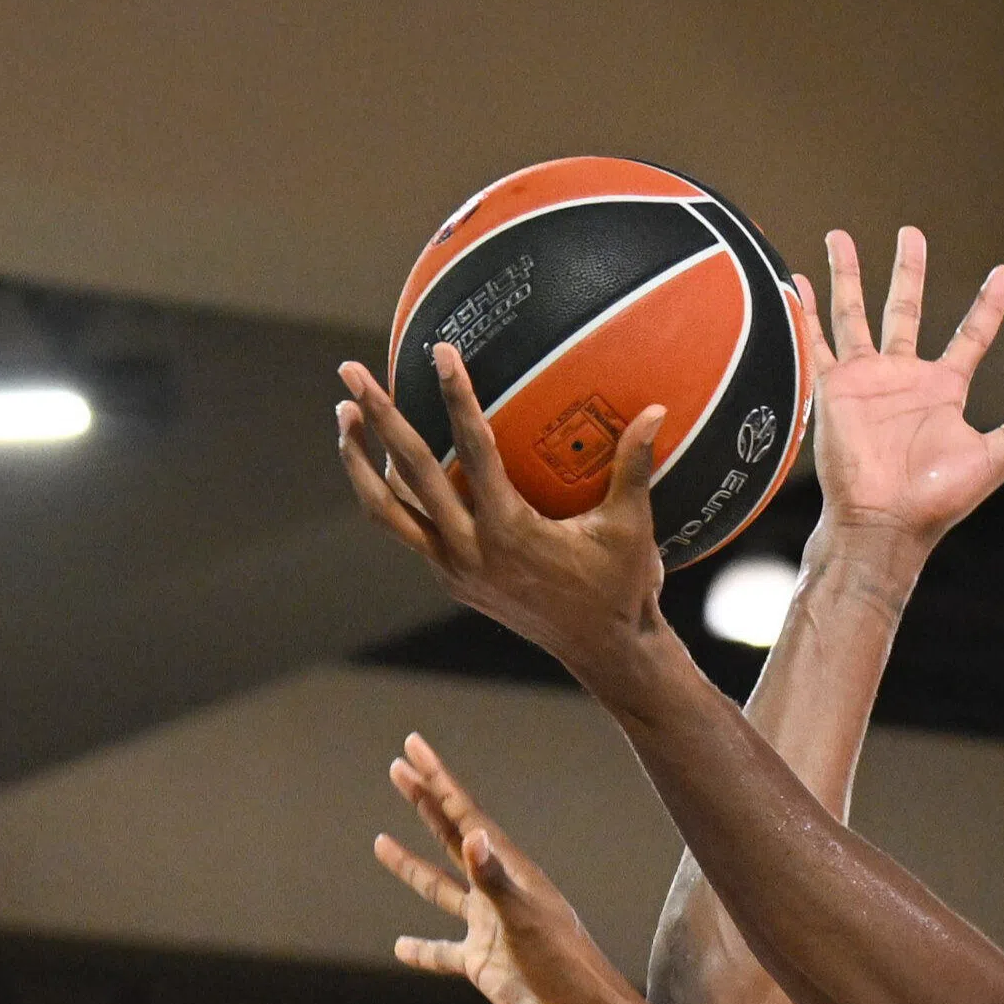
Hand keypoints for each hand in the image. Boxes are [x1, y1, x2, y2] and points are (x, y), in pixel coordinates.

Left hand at [335, 347, 672, 686]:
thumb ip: (634, 466)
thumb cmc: (621, 587)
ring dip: (359, 460)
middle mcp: (469, 550)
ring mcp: (453, 567)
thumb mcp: (631, 527)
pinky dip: (389, 491)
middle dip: (377, 417)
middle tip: (351, 369)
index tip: (440, 351)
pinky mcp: (451, 577)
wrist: (602, 653)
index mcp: (509, 531)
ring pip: (385, 508)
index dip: (456, 396)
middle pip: (407, 472)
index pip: (472, 449)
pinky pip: (406, 527)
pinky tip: (383, 457)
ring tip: (344, 412)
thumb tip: (658, 409)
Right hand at [374, 735, 632, 1003]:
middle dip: (425, 802)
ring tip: (381, 842)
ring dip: (412, 866)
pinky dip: (421, 948)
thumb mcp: (526, 919)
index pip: (465, 815)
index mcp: (509, 871)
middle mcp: (497, 891)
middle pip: (452, 837)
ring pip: (440, 889)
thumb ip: (495, 879)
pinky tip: (401, 946)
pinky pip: (443, 952)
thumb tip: (472, 835)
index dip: (438, 780)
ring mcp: (488, 927)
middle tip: (398, 769)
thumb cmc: (564, 966)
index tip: (412, 748)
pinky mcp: (483, 964)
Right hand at [796, 229, 1003, 556]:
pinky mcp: (834, 390)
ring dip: (847, 275)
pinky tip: (798, 282)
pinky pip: (816, 343)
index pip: (971, 335)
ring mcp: (867, 380)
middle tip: (911, 233)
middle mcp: (904, 377)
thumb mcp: (992, 458)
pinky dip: (806, 313)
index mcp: (944, 389)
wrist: (883, 523)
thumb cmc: (937, 500)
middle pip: (906, 309)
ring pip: (854, 314)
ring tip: (840, 235)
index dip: (989, 304)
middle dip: (909, 271)